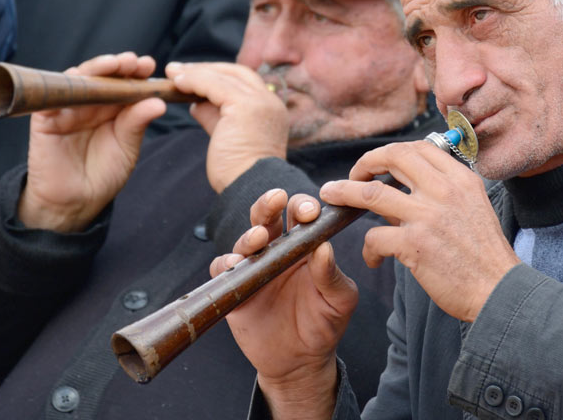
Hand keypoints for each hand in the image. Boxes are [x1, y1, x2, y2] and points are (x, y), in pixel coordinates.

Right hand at [18, 53, 166, 231]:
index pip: (124, 82)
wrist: (76, 202)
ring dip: (96, 68)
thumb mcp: (127, 148)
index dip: (136, 72)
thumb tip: (158, 102)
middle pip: (103, 75)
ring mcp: (68, 108)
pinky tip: (81, 80)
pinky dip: (64, 85)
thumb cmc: (104, 174)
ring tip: (115, 64)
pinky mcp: (45, 118)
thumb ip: (137, 123)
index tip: (150, 66)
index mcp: (114, 108)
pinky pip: (51, 95)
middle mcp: (91, 103)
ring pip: (79, 78)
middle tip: (135, 62)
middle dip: (119, 65)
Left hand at [165, 62, 287, 192]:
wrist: (250, 189)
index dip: (218, 76)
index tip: (194, 77)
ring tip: (172, 73)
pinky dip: (194, 80)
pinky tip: (177, 82)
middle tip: (178, 70)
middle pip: (236, 73)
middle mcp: (270, 102)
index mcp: (272, 110)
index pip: (244, 82)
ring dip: (195, 72)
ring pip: (223, 76)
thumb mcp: (227, 137)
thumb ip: (214, 117)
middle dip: (206, 68)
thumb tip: (195, 104)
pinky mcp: (244, 106)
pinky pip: (214, 84)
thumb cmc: (239, 173)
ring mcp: (260, 102)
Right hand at [209, 189, 355, 418]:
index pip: (300, 215)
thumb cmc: (325, 324)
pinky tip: (235, 264)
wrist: (300, 362)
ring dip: (251, 233)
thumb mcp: (339, 300)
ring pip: (245, 239)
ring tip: (260, 237)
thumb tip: (324, 247)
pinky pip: (223, 269)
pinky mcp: (235, 289)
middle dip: (270, 203)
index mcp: (304, 246)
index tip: (311, 211)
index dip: (304, 207)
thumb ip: (331, 275)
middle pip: (268, 216)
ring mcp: (254, 268)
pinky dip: (225, 263)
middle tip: (278, 199)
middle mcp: (276, 251)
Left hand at [320, 141, 519, 322]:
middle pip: (392, 157)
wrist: (499, 290)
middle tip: (352, 176)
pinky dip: (368, 248)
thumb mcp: (470, 208)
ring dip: (344, 193)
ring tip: (330, 196)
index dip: (391, 152)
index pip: (418, 147)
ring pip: (370, 194)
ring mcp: (427, 216)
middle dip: (364, 163)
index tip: (379, 164)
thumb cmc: (484, 254)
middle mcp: (444, 190)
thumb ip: (438, 193)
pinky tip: (373, 259)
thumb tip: (395, 188)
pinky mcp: (414, 244)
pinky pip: (374, 236)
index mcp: (460, 178)